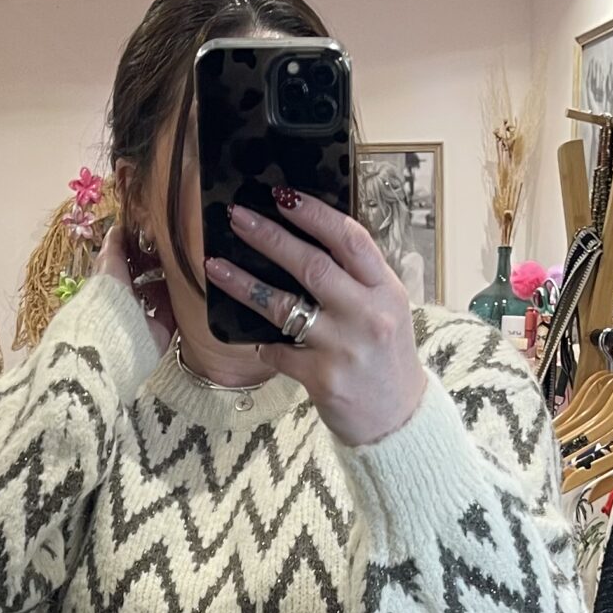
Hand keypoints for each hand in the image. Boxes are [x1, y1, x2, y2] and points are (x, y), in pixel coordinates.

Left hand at [96, 221, 171, 353]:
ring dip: (170, 283)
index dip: (140, 253)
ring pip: (160, 297)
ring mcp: (143, 320)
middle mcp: (126, 304)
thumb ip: (114, 245)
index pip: (127, 268)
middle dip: (158, 267)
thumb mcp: (108, 262)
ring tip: (182, 266)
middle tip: (173, 252)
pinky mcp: (158, 333)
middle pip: (146, 281)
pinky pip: (172, 315)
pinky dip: (179, 302)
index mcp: (110, 287)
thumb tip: (119, 226)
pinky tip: (187, 286)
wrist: (114, 333)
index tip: (155, 240)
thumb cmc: (107, 295)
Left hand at [206, 195, 426, 445]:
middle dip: (270, 237)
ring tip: (215, 264)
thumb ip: (357, 278)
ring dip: (244, 283)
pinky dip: (263, 342)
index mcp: (386, 289)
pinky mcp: (323, 378)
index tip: (282, 194)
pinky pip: (279, 351)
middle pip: (312, 265)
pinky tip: (253, 336)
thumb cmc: (385, 358)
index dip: (314, 213)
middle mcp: (368, 314)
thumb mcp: (386, 309)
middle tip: (238, 217)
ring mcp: (344, 347)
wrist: (398, 418)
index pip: (350, 239)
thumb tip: (309, 238)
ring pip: (285, 306)